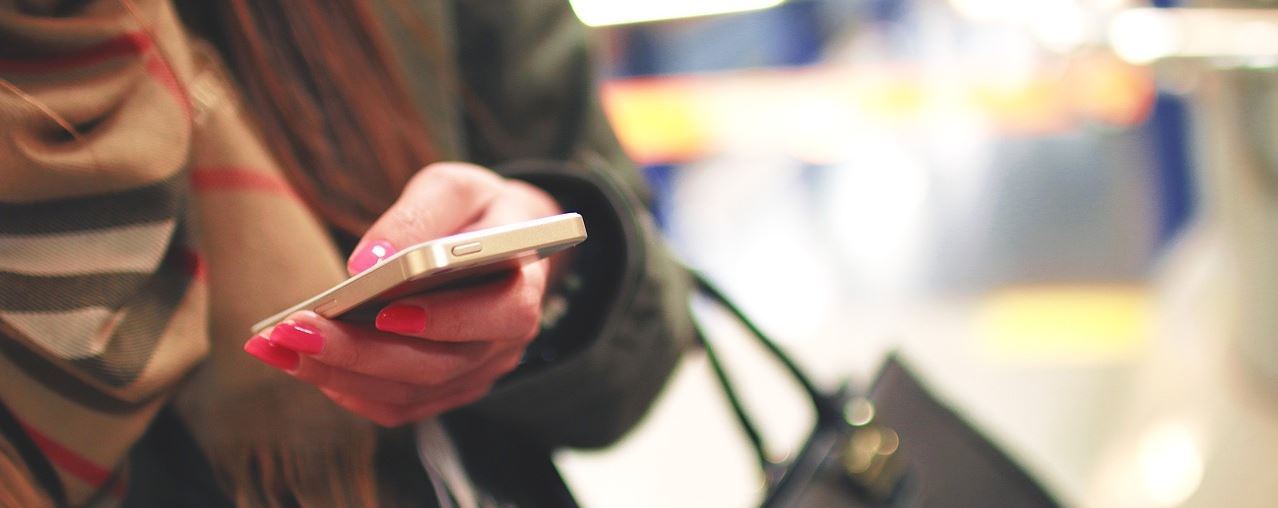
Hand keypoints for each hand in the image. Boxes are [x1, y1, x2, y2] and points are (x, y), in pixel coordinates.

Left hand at [244, 162, 562, 425]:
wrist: (498, 240)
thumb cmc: (476, 210)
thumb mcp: (454, 188)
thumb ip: (418, 215)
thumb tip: (367, 262)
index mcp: (523, 287)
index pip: (501, 315)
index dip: (447, 319)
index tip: (385, 310)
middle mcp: (505, 343)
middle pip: (439, 365)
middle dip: (361, 353)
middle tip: (296, 331)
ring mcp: (477, 372)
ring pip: (410, 393)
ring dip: (340, 375)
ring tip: (280, 346)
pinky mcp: (447, 388)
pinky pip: (398, 406)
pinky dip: (349, 390)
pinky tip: (305, 364)